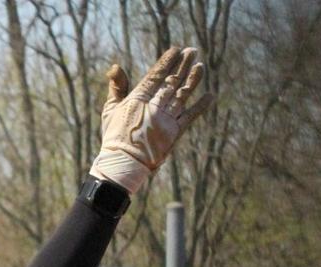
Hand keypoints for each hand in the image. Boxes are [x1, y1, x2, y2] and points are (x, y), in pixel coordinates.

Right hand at [89, 47, 213, 193]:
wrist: (123, 163)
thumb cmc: (114, 136)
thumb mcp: (110, 109)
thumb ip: (117, 87)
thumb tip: (115, 66)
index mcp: (138, 99)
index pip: (155, 76)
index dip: (166, 62)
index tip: (176, 50)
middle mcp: (154, 106)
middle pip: (171, 81)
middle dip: (183, 65)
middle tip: (193, 51)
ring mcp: (166, 119)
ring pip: (182, 95)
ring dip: (193, 80)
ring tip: (201, 66)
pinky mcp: (174, 132)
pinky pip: (191, 116)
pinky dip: (201, 106)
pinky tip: (210, 96)